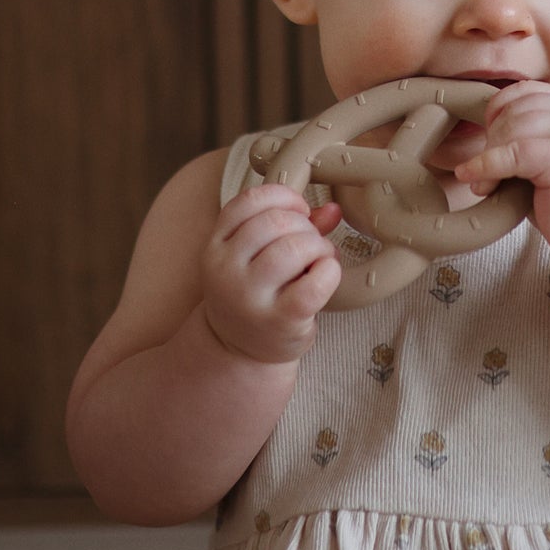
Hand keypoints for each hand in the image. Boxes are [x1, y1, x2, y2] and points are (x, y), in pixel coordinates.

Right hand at [199, 184, 342, 361]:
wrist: (239, 351)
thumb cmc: (255, 296)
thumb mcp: (258, 258)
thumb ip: (293, 228)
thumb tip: (334, 209)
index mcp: (215, 245)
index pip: (248, 201)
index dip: (283, 197)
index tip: (300, 212)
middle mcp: (225, 269)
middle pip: (274, 222)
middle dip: (304, 226)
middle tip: (312, 243)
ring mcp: (249, 297)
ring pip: (292, 248)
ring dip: (318, 246)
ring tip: (320, 259)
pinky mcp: (279, 320)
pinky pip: (313, 285)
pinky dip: (329, 272)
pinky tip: (328, 274)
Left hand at [453, 81, 549, 256]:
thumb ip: (529, 137)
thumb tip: (483, 131)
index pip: (527, 91)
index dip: (498, 110)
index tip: (487, 139)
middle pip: (516, 109)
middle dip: (491, 139)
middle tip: (484, 172)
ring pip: (512, 129)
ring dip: (488, 157)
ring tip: (485, 185)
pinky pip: (513, 153)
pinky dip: (487, 167)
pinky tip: (478, 183)